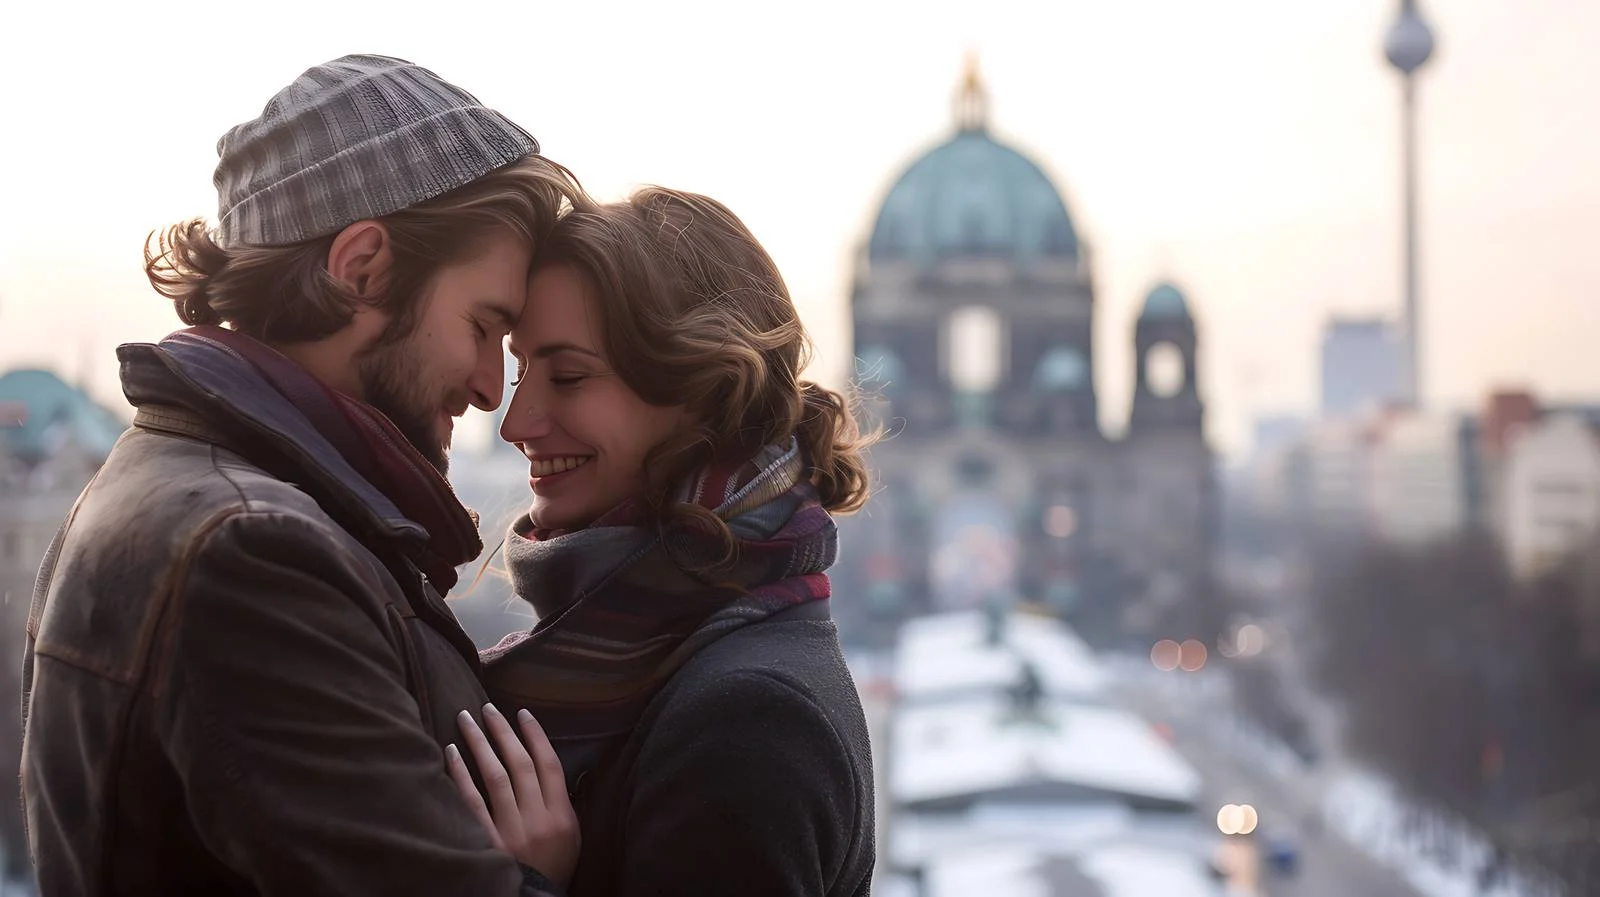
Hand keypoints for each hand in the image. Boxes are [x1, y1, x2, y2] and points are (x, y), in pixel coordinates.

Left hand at [447, 704, 579, 887]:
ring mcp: (511, 831)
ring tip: (466, 719)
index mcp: (561, 816)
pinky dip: (461, 774)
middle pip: (521, 764)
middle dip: (503, 732)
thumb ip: (559, 804)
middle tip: (488, 708)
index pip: (549, 765)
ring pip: (495, 776)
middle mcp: (537, 820)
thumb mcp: (571, 837)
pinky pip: (471, 802)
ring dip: (480, 744)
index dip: (535, 735)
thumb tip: (542, 766)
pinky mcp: (487, 842)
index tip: (522, 713)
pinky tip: (451, 752)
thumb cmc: (552, 868)